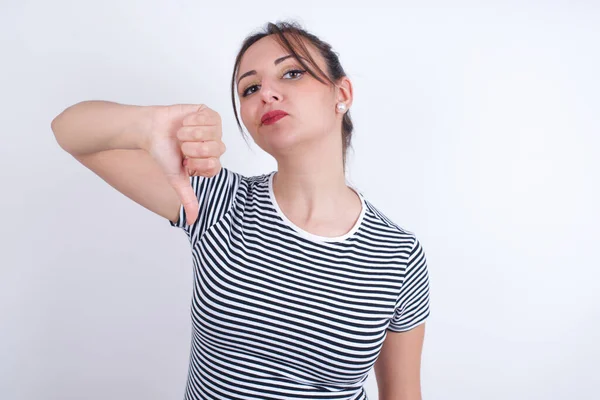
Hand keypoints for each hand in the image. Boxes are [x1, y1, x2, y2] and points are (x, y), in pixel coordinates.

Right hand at [146, 104, 225, 225]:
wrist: (150, 129)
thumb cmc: (163, 152)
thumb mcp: (176, 178)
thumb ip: (187, 198)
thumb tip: (193, 221)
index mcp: (210, 162)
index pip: (215, 165)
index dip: (197, 162)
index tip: (185, 160)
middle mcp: (215, 146)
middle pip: (215, 149)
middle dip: (192, 148)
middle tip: (181, 146)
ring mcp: (214, 128)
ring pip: (212, 132)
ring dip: (190, 133)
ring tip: (181, 133)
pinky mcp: (208, 113)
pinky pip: (209, 117)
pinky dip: (192, 120)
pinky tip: (184, 122)